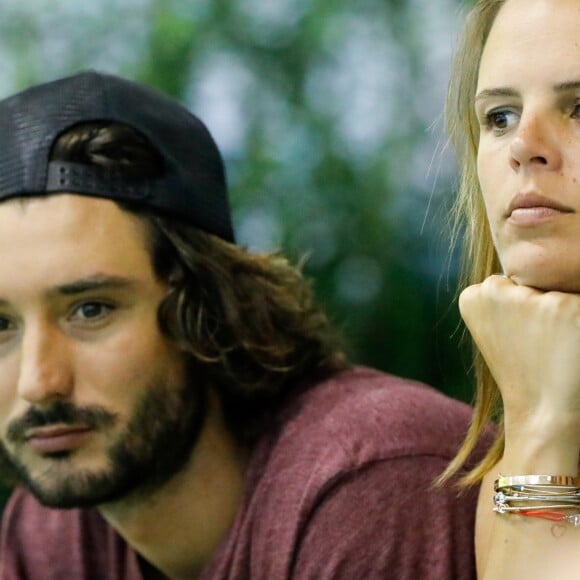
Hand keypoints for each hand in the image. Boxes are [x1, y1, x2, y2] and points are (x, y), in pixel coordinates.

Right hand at [459, 275, 579, 460]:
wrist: (543, 414)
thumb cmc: (521, 370)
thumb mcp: (492, 331)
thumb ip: (501, 299)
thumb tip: (528, 273)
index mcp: (472, 296)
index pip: (503, 284)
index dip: (515, 312)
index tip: (513, 339)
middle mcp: (496, 290)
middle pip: (529, 283)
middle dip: (536, 308)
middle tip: (534, 345)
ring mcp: (532, 299)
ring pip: (556, 291)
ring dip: (560, 313)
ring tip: (553, 347)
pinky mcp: (568, 308)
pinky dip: (578, 322)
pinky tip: (570, 345)